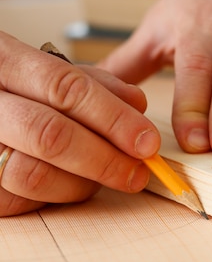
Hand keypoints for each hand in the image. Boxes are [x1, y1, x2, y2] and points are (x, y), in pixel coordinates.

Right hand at [0, 32, 160, 215]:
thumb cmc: (12, 87)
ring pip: (32, 175)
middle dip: (105, 159)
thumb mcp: (47, 70)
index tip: (148, 141)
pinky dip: (54, 197)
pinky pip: (17, 200)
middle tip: (137, 173)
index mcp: (2, 61)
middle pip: (50, 135)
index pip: (65, 88)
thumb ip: (93, 84)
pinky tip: (72, 184)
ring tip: (104, 177)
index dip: (114, 118)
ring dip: (82, 183)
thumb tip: (138, 104)